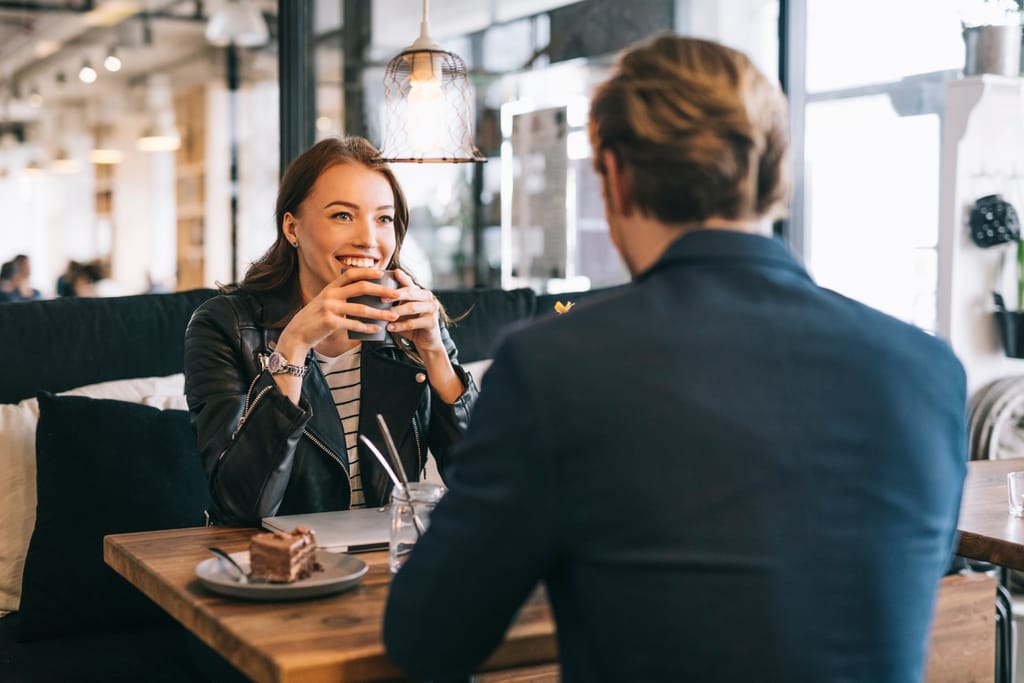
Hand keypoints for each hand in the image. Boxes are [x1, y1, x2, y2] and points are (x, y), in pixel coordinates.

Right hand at [275, 267, 398, 358]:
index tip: (383, 273)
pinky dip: (367, 327)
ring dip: (380, 312)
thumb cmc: (315, 319)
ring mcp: (330, 308)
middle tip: (396, 294)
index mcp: (330, 287)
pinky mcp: (330, 323)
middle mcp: (330, 294)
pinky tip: (377, 329)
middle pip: (361, 287)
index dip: (368, 272)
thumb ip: (341, 296)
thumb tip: (365, 295)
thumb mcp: (326, 302)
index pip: (351, 274)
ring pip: (361, 308)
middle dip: (381, 290)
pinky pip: (354, 324)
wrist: (297, 334)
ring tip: (393, 316)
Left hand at [384, 269, 445, 355]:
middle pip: (411, 292)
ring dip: (397, 311)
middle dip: (395, 295)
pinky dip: (400, 326)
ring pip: (412, 307)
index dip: (402, 277)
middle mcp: (429, 298)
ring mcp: (432, 309)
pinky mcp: (432, 322)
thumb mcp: (403, 311)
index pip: (410, 283)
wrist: (427, 342)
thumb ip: (396, 302)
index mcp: (421, 292)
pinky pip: (413, 323)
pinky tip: (390, 327)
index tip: (394, 272)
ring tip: (384, 314)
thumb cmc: (412, 324)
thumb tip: (376, 294)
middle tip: (382, 298)